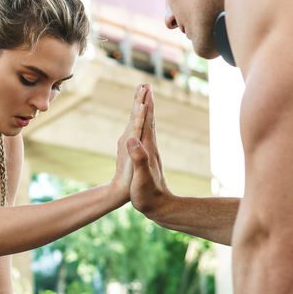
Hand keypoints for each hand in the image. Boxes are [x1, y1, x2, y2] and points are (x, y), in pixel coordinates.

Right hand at [127, 90, 170, 216]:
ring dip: (146, 112)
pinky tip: (141, 127)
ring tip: (144, 100)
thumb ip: (138, 158)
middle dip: (147, 102)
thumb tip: (132, 139)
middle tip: (146, 85)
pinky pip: (145, 136)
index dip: (145, 104)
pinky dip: (143, 126)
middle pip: (149, 120)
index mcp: (148, 148)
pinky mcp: (148, 159)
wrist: (160, 208)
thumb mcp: (141, 178)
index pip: (147, 121)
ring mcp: (150, 153)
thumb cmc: (148, 195)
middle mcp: (150, 147)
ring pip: (148, 127)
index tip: (145, 88)